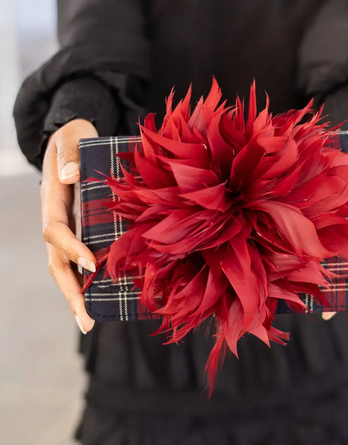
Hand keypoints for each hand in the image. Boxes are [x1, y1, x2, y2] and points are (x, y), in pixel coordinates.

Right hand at [41, 119, 98, 333]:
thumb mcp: (73, 138)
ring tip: (89, 322)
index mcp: (53, 200)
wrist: (68, 142)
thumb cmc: (74, 139)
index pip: (57, 231)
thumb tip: (69, 175)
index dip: (71, 249)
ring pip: (62, 266)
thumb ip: (70, 154)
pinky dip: (82, 280)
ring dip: (74, 295)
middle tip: (85, 321)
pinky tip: (96, 297)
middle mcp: (54, 219)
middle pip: (55, 260)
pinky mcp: (75, 230)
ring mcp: (63, 228)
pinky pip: (74, 259)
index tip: (92, 266)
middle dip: (69, 291)